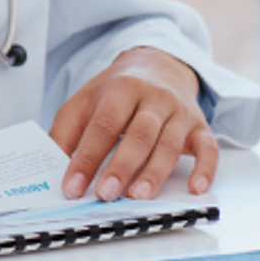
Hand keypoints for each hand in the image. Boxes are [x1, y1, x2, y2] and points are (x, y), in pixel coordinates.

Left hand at [50, 48, 214, 202]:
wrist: (159, 65)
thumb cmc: (118, 91)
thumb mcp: (84, 101)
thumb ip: (65, 133)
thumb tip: (50, 168)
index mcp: (123, 89)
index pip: (104, 126)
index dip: (87, 158)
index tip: (72, 186)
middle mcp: (155, 98)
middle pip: (140, 134)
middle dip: (122, 166)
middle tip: (105, 194)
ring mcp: (180, 112)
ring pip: (170, 143)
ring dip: (155, 172)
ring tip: (138, 195)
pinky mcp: (200, 126)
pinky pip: (209, 147)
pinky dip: (206, 168)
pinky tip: (197, 187)